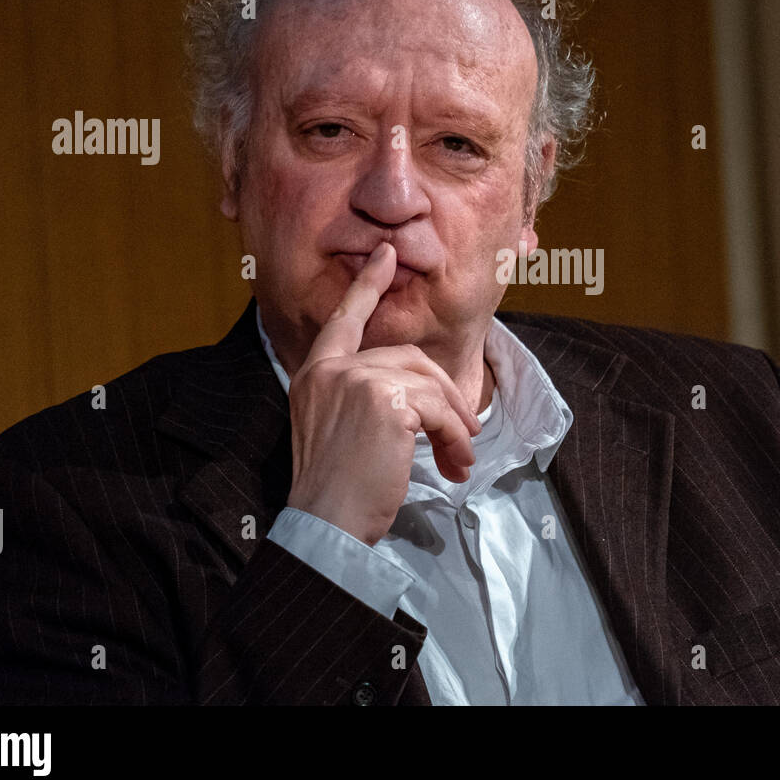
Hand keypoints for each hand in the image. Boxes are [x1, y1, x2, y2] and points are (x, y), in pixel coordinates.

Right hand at [285, 241, 482, 545]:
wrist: (325, 523)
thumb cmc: (336, 491)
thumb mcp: (341, 432)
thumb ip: (368, 401)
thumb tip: (426, 402)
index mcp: (314, 374)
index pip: (344, 320)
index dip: (367, 286)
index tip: (387, 255)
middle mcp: (332, 370)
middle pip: (408, 358)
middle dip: (444, 395)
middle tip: (465, 435)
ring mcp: (357, 380)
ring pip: (429, 385)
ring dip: (455, 424)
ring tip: (461, 458)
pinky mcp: (385, 400)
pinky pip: (440, 410)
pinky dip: (455, 438)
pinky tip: (453, 464)